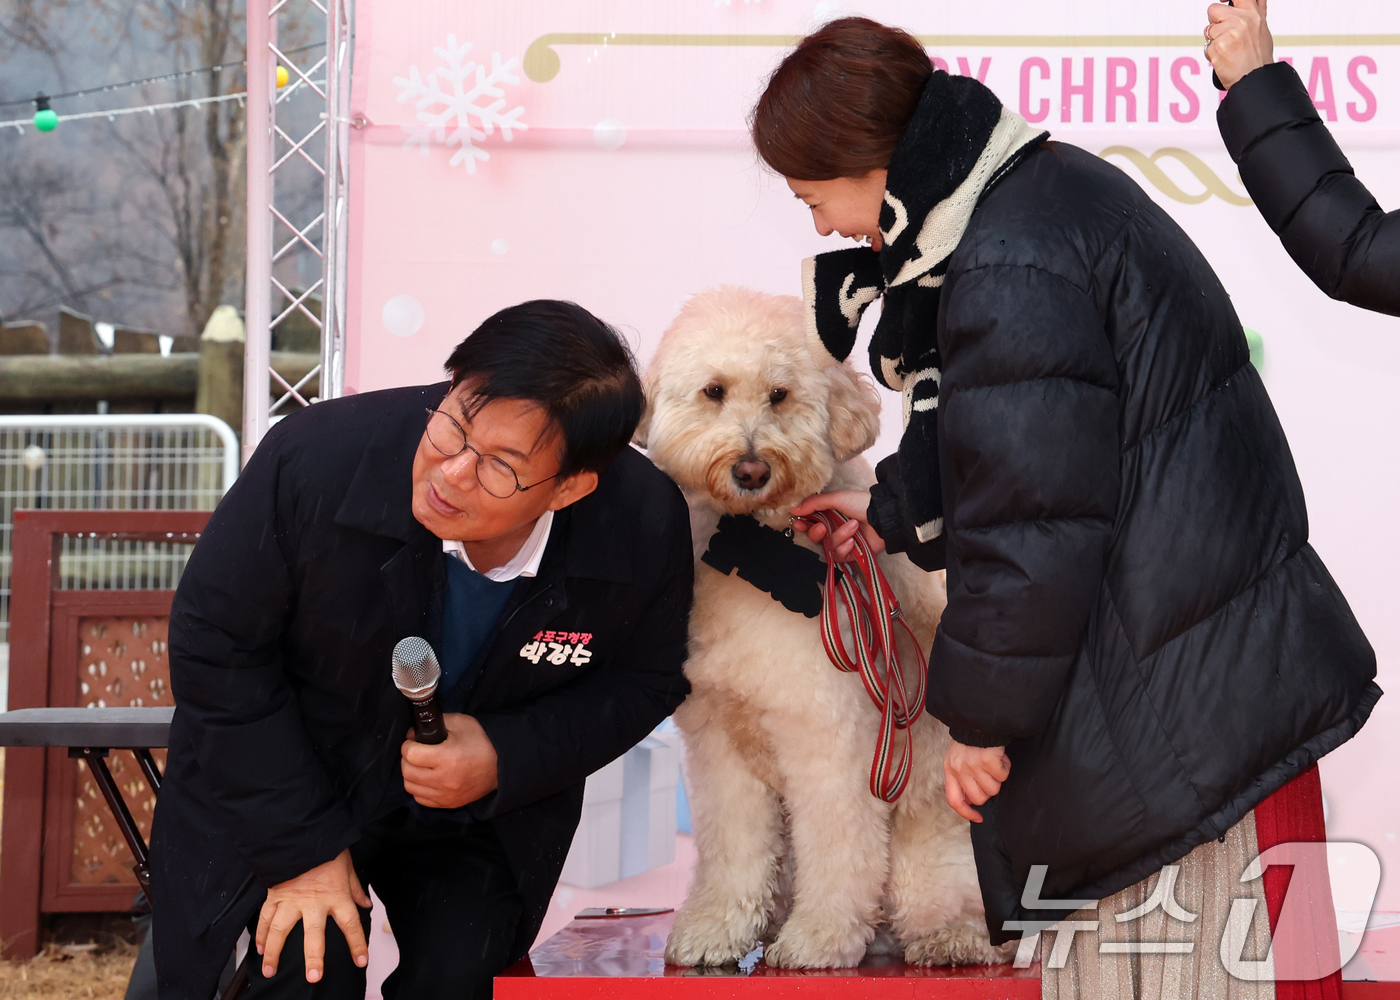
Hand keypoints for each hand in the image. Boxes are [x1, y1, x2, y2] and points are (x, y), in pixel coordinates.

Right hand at [255, 848, 369, 981]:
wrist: (303, 833)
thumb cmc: (327, 848)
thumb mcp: (348, 865)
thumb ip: (355, 888)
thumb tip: (365, 904)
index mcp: (336, 895)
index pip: (351, 924)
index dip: (357, 944)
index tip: (361, 960)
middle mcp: (314, 902)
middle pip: (314, 935)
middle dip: (314, 958)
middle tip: (313, 977)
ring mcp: (291, 900)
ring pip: (281, 931)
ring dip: (274, 953)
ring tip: (270, 971)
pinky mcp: (275, 895)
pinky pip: (265, 918)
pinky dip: (261, 934)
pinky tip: (259, 949)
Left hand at [401, 712, 498, 808]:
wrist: (500, 766)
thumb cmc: (481, 743)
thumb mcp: (462, 723)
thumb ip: (437, 722)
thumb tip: (414, 732)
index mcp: (447, 757)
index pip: (411, 754)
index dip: (408, 744)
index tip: (412, 741)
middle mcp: (444, 779)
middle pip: (407, 771)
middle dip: (407, 759)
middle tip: (415, 752)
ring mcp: (445, 794)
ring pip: (410, 786)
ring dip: (411, 774)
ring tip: (420, 765)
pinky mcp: (447, 803)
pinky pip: (420, 798)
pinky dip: (419, 788)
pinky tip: (426, 778)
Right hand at [789, 490, 885, 562]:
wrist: (883, 516)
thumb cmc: (861, 503)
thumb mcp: (836, 498)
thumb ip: (813, 503)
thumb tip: (793, 508)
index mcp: (829, 515)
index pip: (810, 523)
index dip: (803, 525)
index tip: (799, 523)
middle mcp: (834, 529)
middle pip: (815, 538)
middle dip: (817, 533)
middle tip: (823, 528)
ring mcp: (843, 542)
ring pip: (828, 547)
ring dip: (839, 536)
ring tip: (854, 526)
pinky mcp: (851, 554)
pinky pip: (839, 556)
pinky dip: (845, 548)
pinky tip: (853, 541)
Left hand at [944, 740, 1010, 822]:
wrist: (978, 719)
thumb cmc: (970, 740)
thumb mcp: (957, 759)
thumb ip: (962, 778)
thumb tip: (972, 801)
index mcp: (949, 769)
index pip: (954, 800)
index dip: (966, 812)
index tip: (978, 817)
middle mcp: (959, 769)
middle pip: (979, 798)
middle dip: (988, 790)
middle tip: (989, 775)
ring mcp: (973, 765)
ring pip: (993, 789)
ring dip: (998, 778)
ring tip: (993, 763)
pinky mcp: (988, 760)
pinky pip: (1003, 775)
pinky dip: (1005, 767)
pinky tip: (1000, 757)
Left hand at [1205, 0, 1272, 88]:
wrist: (1255, 77)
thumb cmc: (1259, 57)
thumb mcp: (1262, 28)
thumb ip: (1253, 12)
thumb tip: (1248, 1)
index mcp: (1253, 13)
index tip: (1222, 1)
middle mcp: (1241, 20)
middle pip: (1213, 10)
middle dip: (1215, 22)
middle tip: (1225, 35)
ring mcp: (1229, 33)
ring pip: (1208, 30)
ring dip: (1213, 40)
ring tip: (1228, 50)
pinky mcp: (1218, 46)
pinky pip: (1207, 46)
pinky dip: (1212, 54)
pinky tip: (1224, 58)